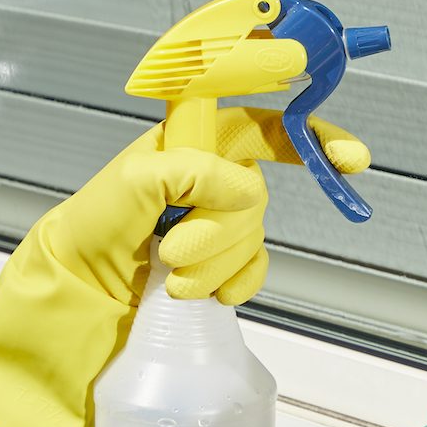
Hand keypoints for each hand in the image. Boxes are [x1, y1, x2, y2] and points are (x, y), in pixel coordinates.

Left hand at [47, 106, 369, 305]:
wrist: (76, 299)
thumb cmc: (91, 231)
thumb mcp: (132, 183)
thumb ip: (192, 171)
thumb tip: (244, 188)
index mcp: (191, 146)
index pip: (263, 127)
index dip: (311, 137)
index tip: (350, 159)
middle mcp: (209, 182)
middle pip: (256, 196)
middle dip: (219, 228)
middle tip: (171, 248)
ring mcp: (217, 227)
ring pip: (254, 237)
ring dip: (214, 262)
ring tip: (170, 276)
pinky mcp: (221, 268)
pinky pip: (255, 272)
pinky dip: (236, 284)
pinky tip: (212, 294)